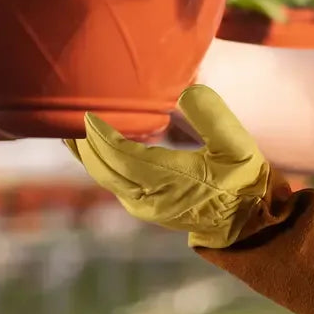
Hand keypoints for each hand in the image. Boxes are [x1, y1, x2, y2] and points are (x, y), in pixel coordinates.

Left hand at [64, 85, 269, 247]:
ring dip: (85, 152)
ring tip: (68, 125)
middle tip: (67, 109)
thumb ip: (214, 117)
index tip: (88, 110)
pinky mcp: (143, 206)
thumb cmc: (244, 180)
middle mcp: (150, 197)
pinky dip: (96, 161)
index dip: (101, 134)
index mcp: (171, 180)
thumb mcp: (238, 146)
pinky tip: (90, 145)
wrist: (246, 222)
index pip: (122, 156)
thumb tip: (187, 91)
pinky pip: (110, 181)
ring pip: (103, 176)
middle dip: (84, 141)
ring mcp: (144, 205)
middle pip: (103, 167)